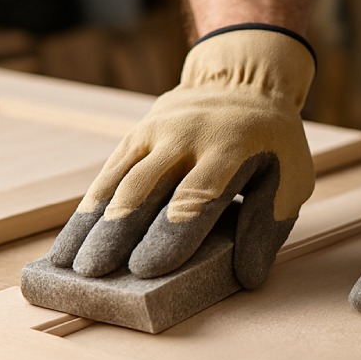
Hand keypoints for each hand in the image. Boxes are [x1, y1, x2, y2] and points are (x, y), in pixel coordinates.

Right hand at [47, 25, 316, 287]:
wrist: (246, 81)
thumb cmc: (274, 146)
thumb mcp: (290, 180)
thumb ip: (267, 226)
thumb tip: (247, 277)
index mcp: (232, 149)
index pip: (197, 196)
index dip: (171, 233)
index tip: (146, 268)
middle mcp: (189, 136)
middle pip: (146, 188)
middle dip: (117, 232)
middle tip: (94, 272)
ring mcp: (158, 131)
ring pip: (118, 179)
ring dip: (92, 223)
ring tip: (70, 263)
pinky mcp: (138, 134)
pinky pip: (110, 172)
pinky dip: (90, 207)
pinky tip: (74, 238)